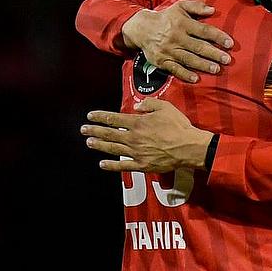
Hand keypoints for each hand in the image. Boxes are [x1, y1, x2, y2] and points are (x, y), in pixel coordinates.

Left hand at [80, 98, 213, 172]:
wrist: (188, 147)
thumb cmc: (178, 126)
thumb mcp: (165, 107)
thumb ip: (149, 104)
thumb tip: (137, 106)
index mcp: (138, 123)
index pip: (114, 119)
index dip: (101, 116)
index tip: (91, 115)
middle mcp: (133, 137)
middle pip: (109, 133)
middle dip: (95, 130)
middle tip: (83, 129)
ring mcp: (136, 152)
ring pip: (113, 148)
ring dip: (99, 145)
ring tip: (89, 142)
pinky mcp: (141, 165)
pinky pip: (123, 166)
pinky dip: (111, 165)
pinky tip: (102, 163)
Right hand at [121, 0, 233, 82]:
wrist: (141, 29)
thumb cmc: (166, 18)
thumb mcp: (179, 7)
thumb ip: (196, 6)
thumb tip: (213, 10)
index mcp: (182, 23)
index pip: (203, 30)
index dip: (217, 37)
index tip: (230, 43)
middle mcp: (176, 37)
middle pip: (198, 46)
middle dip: (214, 54)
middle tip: (227, 60)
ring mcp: (168, 50)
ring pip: (188, 59)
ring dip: (203, 65)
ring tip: (216, 69)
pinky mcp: (162, 61)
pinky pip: (174, 69)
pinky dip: (185, 74)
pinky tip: (196, 79)